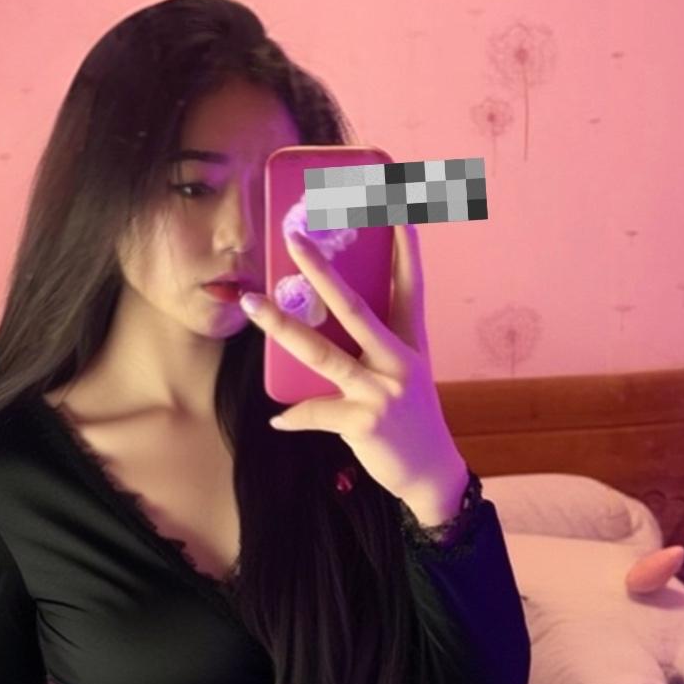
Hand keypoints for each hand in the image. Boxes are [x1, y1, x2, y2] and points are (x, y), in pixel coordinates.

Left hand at [240, 223, 463, 509]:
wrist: (430, 473)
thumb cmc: (410, 419)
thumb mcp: (403, 375)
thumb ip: (371, 349)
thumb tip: (320, 328)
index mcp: (410, 344)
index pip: (410, 287)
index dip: (405, 250)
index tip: (397, 210)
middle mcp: (399, 361)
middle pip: (355, 307)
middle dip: (322, 271)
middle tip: (294, 238)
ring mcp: (382, 391)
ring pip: (322, 353)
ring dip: (282, 327)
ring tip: (253, 303)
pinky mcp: (364, 421)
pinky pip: (314, 411)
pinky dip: (294, 416)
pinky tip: (279, 418)